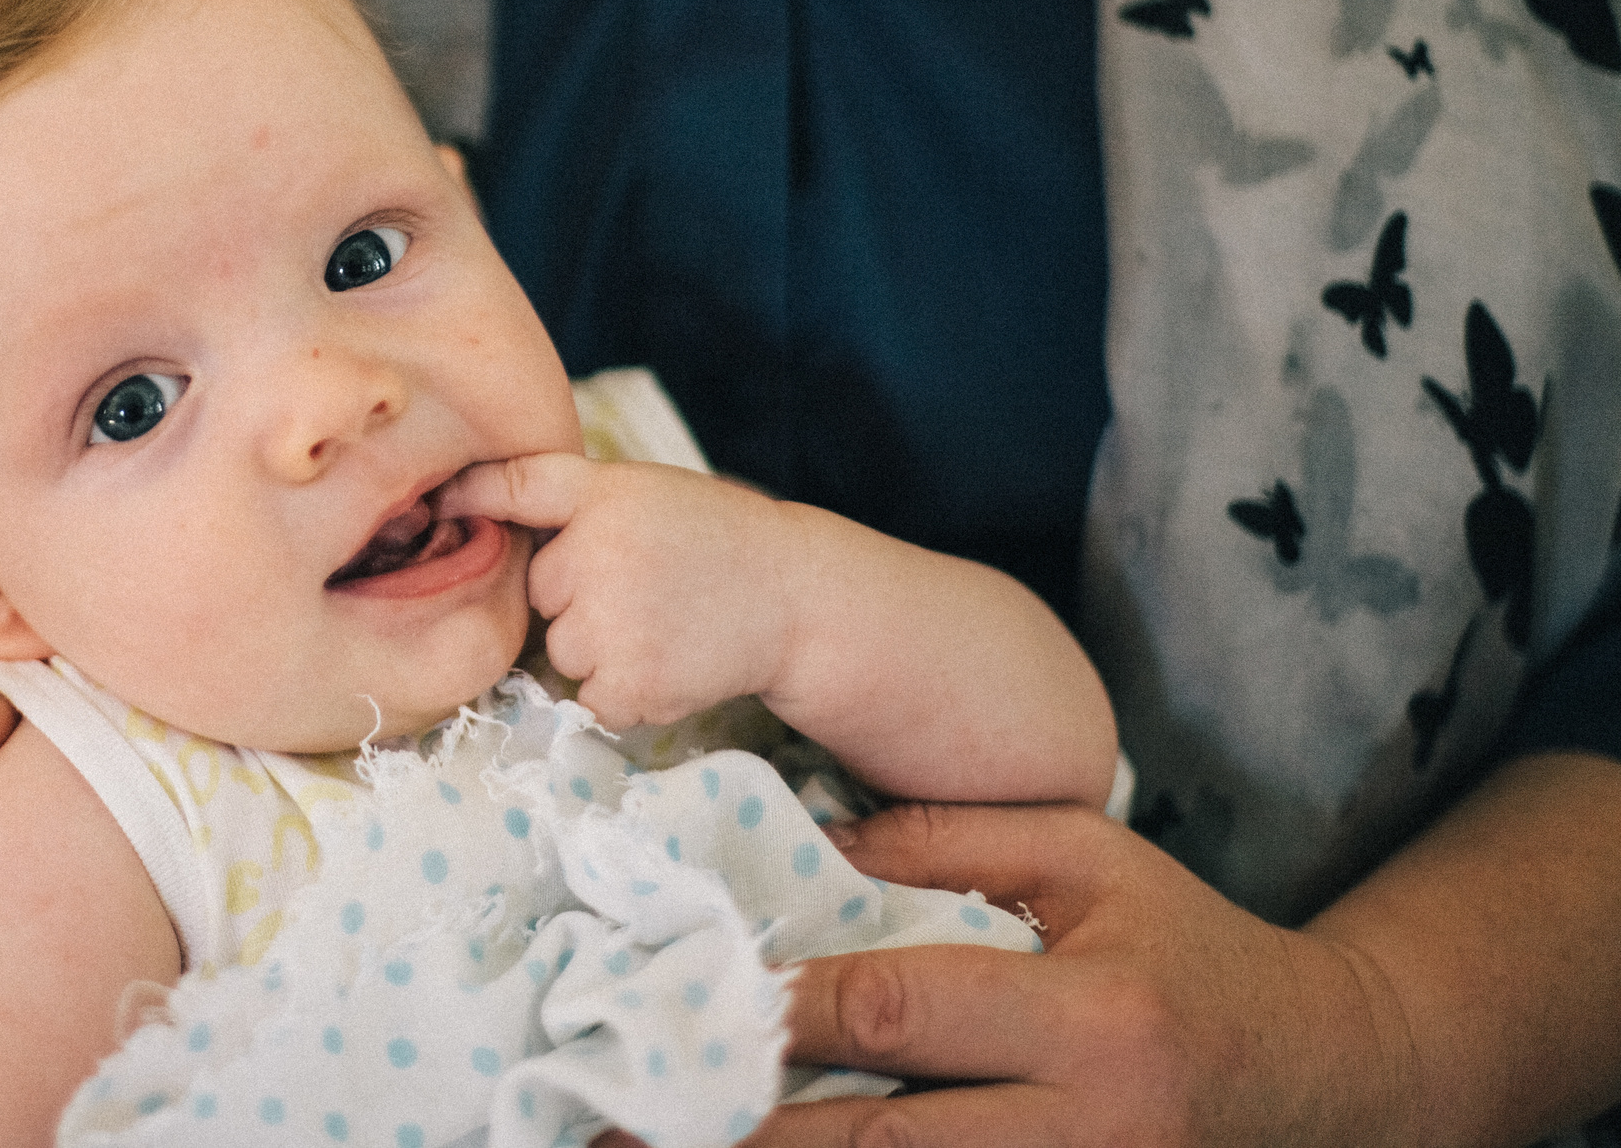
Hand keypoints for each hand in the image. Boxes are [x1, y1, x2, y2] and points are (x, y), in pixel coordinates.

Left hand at [439, 451, 793, 727]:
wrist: (793, 598)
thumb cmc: (706, 537)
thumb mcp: (634, 489)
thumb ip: (553, 491)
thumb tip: (448, 503)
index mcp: (601, 497)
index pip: (514, 492)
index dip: (473, 499)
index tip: (437, 506)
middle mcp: (599, 556)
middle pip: (539, 596)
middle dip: (575, 598)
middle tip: (642, 585)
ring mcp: (614, 626)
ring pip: (561, 652)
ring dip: (596, 650)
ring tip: (659, 623)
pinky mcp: (632, 686)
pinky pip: (590, 699)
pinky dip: (621, 691)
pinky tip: (665, 658)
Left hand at [736, 801, 1415, 1147]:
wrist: (1323, 1077)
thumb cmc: (1185, 947)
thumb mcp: (1086, 859)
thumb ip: (947, 840)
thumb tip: (803, 847)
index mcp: (1092, 1021)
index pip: (900, 1013)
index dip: (785, 1009)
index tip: (689, 998)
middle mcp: (1089, 1131)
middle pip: (883, 1146)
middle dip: (751, 1133)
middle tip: (634, 1118)